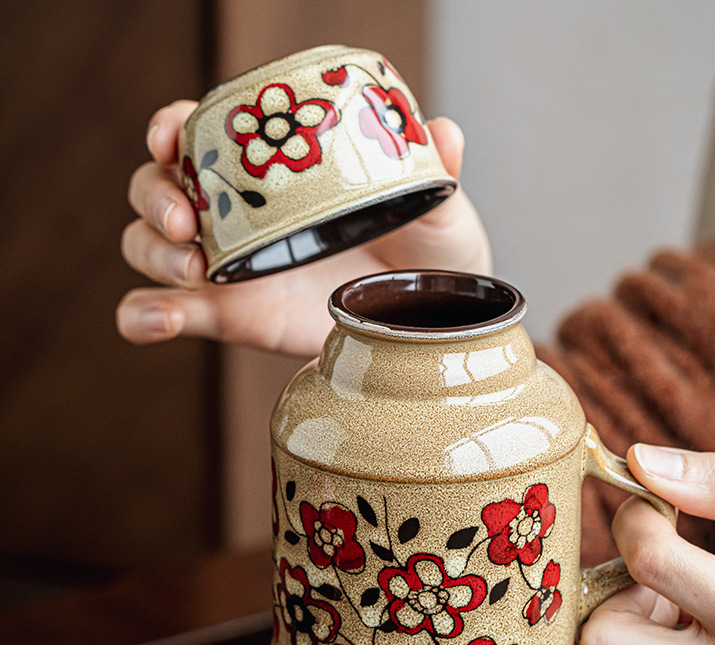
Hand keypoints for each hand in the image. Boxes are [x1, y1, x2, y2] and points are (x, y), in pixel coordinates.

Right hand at [118, 101, 490, 357]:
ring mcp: (229, 266)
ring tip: (193, 270)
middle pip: (156, 188)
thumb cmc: (426, 252)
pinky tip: (159, 321)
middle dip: (154, 197)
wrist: (426, 319)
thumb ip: (435, 170)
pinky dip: (145, 315)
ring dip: (152, 252)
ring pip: (148, 247)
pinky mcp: (232, 316)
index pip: (201, 134)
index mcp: (274, 172)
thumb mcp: (434, 209)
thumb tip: (443, 133)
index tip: (170, 137)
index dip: (171, 127)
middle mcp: (239, 214)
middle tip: (186, 221)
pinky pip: (168, 312)